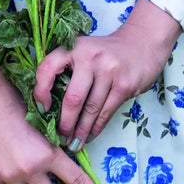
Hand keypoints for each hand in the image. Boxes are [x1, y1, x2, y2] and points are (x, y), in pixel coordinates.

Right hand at [0, 70, 92, 183]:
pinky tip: (15, 163)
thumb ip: (52, 146)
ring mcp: (9, 177)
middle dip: (57, 182)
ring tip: (34, 163)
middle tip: (58, 174)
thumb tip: (64, 157)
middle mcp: (28, 170)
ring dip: (37, 180)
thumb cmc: (15, 101)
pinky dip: (17, 178)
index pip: (74, 179)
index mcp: (46, 154)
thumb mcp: (42, 123)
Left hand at [33, 0, 181, 148]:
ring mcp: (110, 70)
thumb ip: (69, 70)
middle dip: (65, 123)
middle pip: (73, 98)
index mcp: (75, 47)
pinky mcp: (124, 84)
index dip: (40, 90)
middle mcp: (91, 56)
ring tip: (74, 143)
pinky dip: (96, 128)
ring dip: (81, 131)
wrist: (143, 42)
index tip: (42, 109)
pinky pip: (106, 112)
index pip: (48, 67)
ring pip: (90, 109)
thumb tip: (50, 106)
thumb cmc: (107, 51)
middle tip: (60, 137)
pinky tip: (90, 135)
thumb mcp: (85, 51)